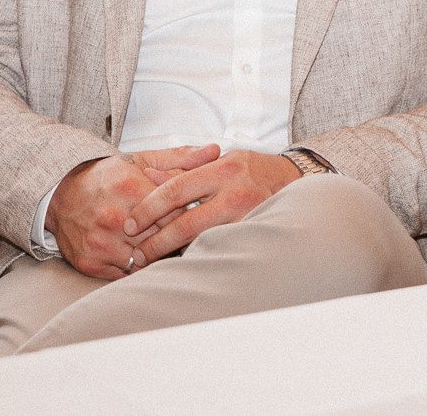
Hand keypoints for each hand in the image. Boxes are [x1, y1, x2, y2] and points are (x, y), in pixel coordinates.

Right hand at [46, 144, 220, 279]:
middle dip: (176, 239)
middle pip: (162, 238)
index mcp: (130, 188)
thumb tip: (215, 150)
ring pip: (146, 260)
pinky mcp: (91, 263)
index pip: (176, 214)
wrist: (60, 195)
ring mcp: (100, 242)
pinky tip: (142, 257)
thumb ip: (181, 158)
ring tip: (165, 248)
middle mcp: (114, 217)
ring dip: (158, 256)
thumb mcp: (141, 160)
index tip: (194, 219)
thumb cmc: (107, 178)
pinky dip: (138, 268)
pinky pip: (126, 274)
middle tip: (185, 237)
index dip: (189, 218)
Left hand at [127, 149, 303, 263]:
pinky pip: (220, 250)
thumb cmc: (251, 170)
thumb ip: (183, 168)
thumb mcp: (218, 160)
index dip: (148, 208)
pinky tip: (183, 265)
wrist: (295, 181)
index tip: (130, 222)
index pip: (175, 189)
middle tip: (137, 252)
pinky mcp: (254, 235)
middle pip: (185, 221)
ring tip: (153, 263)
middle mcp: (234, 192)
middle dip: (156, 241)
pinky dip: (199, 258)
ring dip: (173, 255)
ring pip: (201, 241)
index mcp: (221, 169)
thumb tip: (147, 176)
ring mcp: (247, 217)